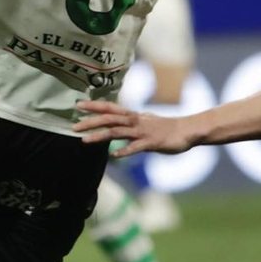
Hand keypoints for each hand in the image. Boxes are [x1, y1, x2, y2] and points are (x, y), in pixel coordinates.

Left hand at [73, 101, 198, 156]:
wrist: (186, 131)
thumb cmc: (165, 127)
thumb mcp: (145, 121)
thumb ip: (131, 122)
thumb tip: (118, 122)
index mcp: (133, 116)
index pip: (110, 108)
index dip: (94, 106)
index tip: (78, 105)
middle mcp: (136, 121)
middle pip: (110, 119)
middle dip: (91, 121)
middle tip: (74, 126)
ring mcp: (143, 132)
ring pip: (118, 132)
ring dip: (101, 135)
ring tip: (84, 140)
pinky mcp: (152, 144)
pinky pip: (136, 147)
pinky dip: (124, 151)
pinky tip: (114, 155)